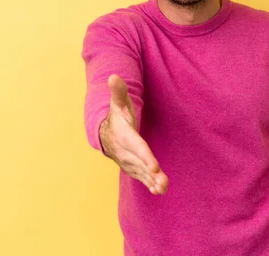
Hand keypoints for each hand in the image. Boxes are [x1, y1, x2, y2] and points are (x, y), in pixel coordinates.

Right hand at [100, 74, 168, 194]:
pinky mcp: (132, 167)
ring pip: (141, 173)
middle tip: (163, 182)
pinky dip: (149, 184)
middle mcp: (125, 152)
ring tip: (163, 189)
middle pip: (140, 163)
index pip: (136, 147)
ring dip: (152, 182)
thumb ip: (118, 91)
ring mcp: (128, 161)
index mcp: (124, 136)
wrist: (105, 133)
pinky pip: (141, 177)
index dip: (145, 157)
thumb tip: (113, 76)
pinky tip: (160, 191)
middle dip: (151, 173)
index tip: (154, 166)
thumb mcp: (118, 102)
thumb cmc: (117, 115)